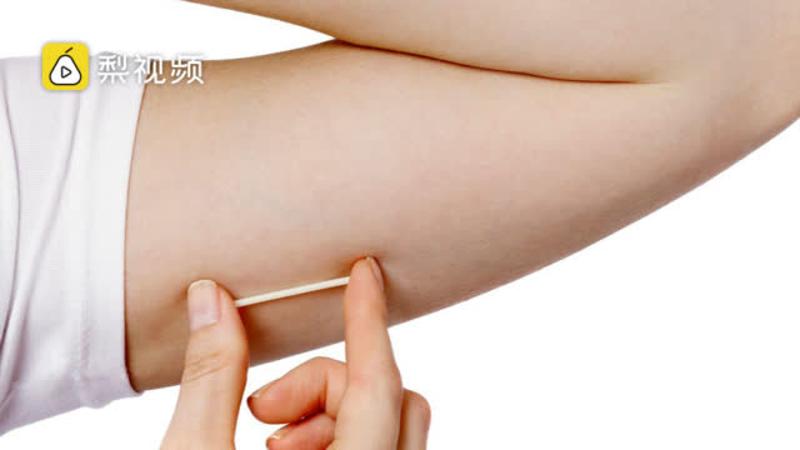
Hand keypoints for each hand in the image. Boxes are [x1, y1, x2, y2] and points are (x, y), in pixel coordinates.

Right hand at [161, 257, 430, 448]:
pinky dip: (338, 436)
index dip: (368, 318)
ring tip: (268, 441)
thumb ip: (211, 375)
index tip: (364, 271)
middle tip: (260, 410)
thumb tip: (211, 298)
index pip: (376, 382)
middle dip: (326, 383)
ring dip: (330, 414)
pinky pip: (382, 445)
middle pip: (389, 394)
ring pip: (392, 421)